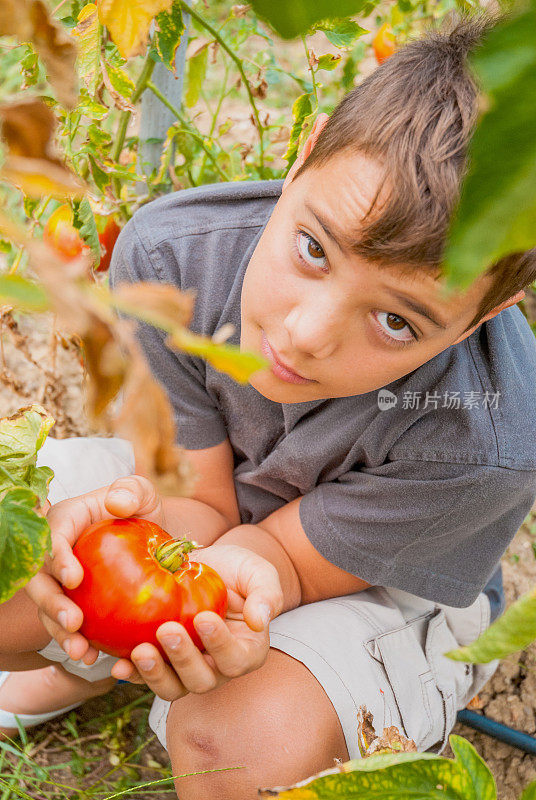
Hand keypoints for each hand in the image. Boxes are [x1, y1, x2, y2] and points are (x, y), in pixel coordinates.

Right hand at [25, 475, 163, 663]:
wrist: (151, 540)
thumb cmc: (141, 511)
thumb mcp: (142, 493)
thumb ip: (132, 490)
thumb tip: (117, 503)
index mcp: (65, 522)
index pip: (53, 538)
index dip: (58, 559)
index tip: (74, 579)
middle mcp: (55, 554)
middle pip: (41, 581)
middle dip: (52, 605)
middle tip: (74, 623)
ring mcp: (60, 583)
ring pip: (49, 611)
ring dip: (61, 634)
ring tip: (83, 653)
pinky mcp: (74, 606)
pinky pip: (69, 628)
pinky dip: (80, 644)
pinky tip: (97, 660)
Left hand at [110, 543, 283, 700]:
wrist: (205, 565)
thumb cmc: (237, 570)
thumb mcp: (258, 573)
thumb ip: (267, 594)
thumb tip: (260, 621)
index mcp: (246, 650)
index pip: (236, 660)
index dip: (220, 645)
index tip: (203, 618)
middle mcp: (217, 668)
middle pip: (201, 680)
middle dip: (183, 659)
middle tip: (166, 630)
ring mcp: (186, 668)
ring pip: (172, 688)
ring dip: (155, 674)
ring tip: (140, 650)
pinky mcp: (161, 662)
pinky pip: (145, 678)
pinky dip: (132, 674)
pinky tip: (119, 662)